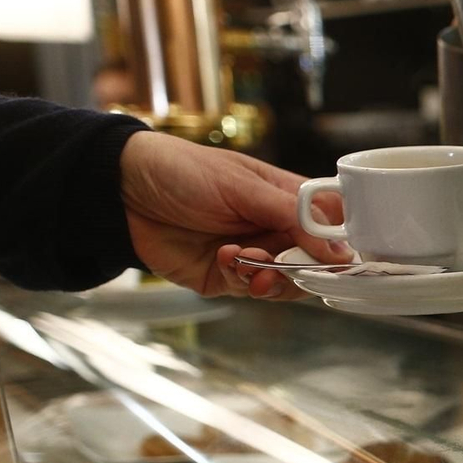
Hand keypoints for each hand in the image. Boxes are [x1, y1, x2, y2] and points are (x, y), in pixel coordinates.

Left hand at [119, 132, 351, 299]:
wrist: (120, 192)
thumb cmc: (182, 171)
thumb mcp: (243, 186)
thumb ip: (292, 217)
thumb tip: (340, 250)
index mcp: (290, 199)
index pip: (335, 225)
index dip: (341, 244)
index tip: (338, 258)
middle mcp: (278, 229)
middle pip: (317, 262)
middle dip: (304, 267)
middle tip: (285, 263)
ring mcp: (255, 255)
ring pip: (289, 283)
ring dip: (274, 278)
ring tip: (250, 265)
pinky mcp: (228, 278)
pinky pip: (253, 291)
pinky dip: (244, 280)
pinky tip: (225, 259)